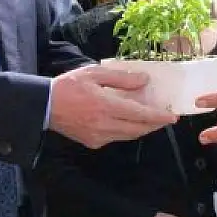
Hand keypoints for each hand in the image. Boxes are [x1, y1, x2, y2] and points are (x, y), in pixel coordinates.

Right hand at [50, 64, 177, 148]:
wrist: (43, 106)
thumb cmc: (69, 86)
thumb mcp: (95, 73)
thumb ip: (121, 78)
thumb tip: (145, 80)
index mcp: (105, 106)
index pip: (140, 114)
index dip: (158, 117)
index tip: (173, 116)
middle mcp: (104, 125)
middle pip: (138, 129)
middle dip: (155, 124)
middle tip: (166, 118)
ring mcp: (99, 136)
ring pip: (129, 135)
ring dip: (143, 129)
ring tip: (152, 120)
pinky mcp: (93, 143)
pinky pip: (117, 138)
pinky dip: (127, 131)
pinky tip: (129, 122)